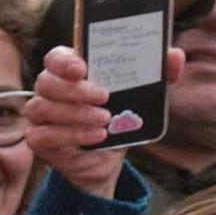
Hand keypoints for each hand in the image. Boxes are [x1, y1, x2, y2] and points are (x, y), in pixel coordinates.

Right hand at [26, 44, 184, 198]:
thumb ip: (158, 73)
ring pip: (43, 108)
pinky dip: (71, 135)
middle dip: (75, 90)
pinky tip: (96, 137)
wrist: (109, 158)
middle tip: (104, 97)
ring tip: (105, 121)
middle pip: (47, 81)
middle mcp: (49, 89)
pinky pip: (44, 135)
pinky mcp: (40, 139)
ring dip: (76, 114)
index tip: (83, 68)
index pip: (55, 57)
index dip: (64, 61)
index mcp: (69, 70)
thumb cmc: (120, 116)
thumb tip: (175, 56)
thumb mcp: (141, 94)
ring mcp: (41, 115)